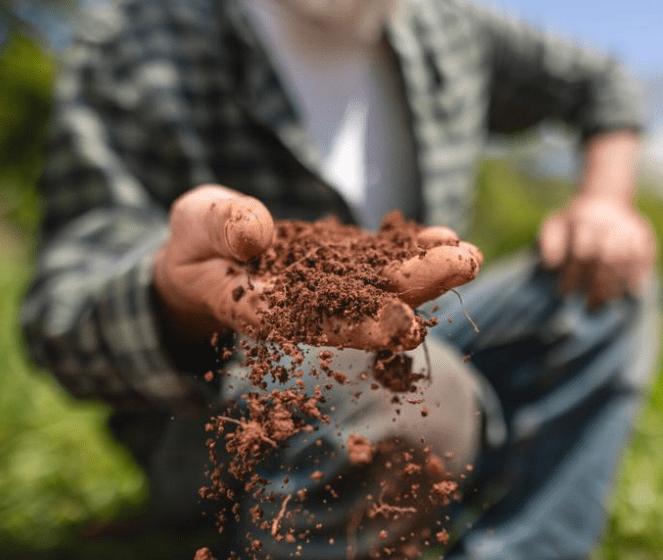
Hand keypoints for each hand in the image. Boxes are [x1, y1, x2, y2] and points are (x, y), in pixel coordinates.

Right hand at [153, 185, 481, 348]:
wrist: (209, 254)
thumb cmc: (195, 244)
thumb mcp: (194, 224)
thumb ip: (220, 226)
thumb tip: (256, 232)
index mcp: (264, 310)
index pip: (313, 324)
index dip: (358, 326)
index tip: (401, 326)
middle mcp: (309, 307)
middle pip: (365, 306)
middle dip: (415, 290)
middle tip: (463, 269)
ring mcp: (332, 288)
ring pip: (383, 285)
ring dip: (429, 273)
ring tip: (468, 254)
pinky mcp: (346, 267)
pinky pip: (383, 260)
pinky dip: (414, 250)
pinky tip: (448, 237)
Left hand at [538, 195, 655, 306]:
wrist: (604, 199)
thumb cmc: (573, 222)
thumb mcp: (555, 225)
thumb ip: (548, 243)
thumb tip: (550, 264)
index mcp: (583, 219)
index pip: (581, 252)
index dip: (572, 275)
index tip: (564, 294)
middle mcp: (608, 222)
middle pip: (607, 258)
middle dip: (597, 285)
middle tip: (588, 305)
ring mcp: (628, 227)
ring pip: (625, 259)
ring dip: (615, 284)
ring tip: (604, 303)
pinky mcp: (644, 233)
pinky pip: (644, 257)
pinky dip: (638, 275)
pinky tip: (632, 293)